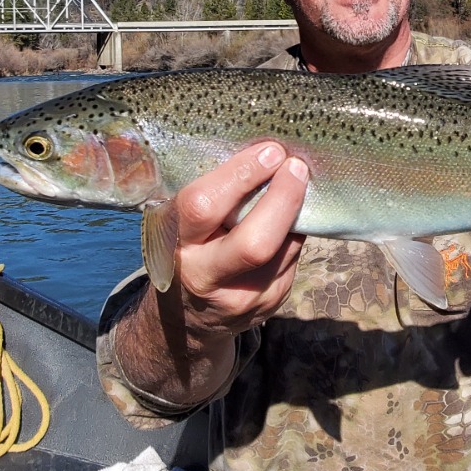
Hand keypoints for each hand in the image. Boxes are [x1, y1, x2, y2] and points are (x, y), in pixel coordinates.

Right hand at [119, 141, 306, 403]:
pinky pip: (291, 261)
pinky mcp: (268, 306)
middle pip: (254, 243)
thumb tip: (260, 151)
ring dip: (293, 213)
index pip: (204, 208)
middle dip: (283, 198)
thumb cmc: (184, 249)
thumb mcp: (178, 224)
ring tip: (295, 183)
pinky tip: (287, 219)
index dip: (241, 176)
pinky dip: (293, 234)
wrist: (185, 320)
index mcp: (173, 246)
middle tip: (297, 166)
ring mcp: (240, 299)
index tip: (269, 151)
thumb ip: (208, 196)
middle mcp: (205, 278)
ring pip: (282, 249)